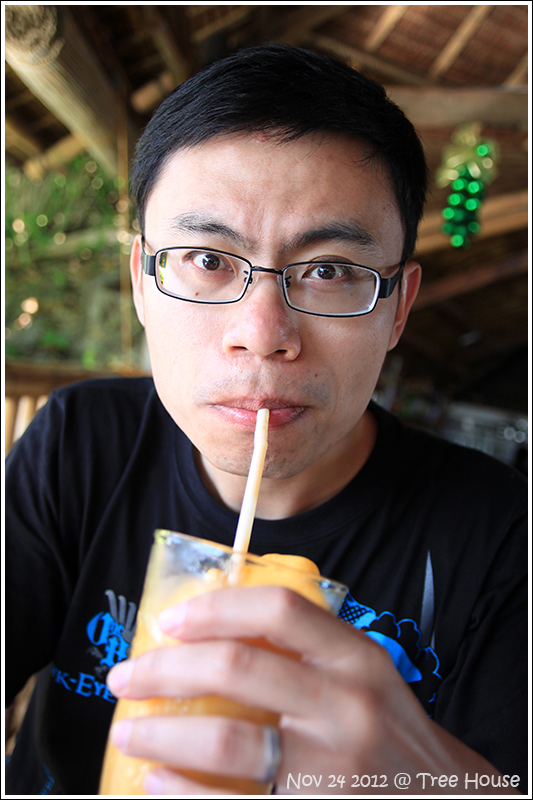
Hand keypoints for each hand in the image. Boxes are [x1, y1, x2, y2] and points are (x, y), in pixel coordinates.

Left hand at [107, 586, 513, 794]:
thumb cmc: (387, 733)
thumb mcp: (366, 678)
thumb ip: (309, 651)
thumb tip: (213, 634)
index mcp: (357, 657)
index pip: (278, 608)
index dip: (215, 608)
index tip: (169, 621)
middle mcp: (347, 705)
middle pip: (238, 667)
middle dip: (166, 669)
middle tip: (125, 676)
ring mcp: (334, 768)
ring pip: (229, 741)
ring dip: (163, 734)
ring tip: (128, 733)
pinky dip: (185, 795)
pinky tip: (158, 784)